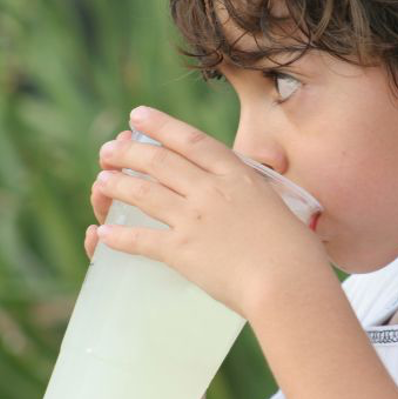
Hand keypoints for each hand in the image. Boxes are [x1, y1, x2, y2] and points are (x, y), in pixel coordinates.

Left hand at [93, 106, 328, 318]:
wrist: (289, 282)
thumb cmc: (296, 250)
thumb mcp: (280, 203)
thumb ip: (258, 192)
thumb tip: (252, 185)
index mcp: (238, 174)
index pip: (191, 140)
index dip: (160, 125)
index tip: (138, 116)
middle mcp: (211, 190)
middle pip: (159, 161)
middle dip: (128, 152)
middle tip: (108, 150)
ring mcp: (194, 219)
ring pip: (144, 193)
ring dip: (116, 185)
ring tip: (101, 181)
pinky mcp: (182, 251)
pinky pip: (141, 239)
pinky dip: (118, 235)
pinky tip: (103, 232)